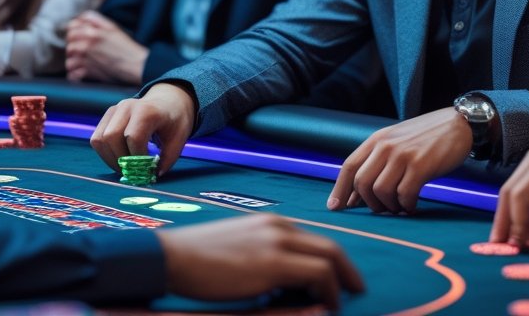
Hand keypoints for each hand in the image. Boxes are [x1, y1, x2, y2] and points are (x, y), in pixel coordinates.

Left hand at [65, 10, 147, 84]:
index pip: (72, 26)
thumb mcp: (113, 27)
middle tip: (79, 48)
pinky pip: (72, 74)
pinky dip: (74, 74)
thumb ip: (96, 20)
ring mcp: (87, 58)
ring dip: (72, 60)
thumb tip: (81, 17)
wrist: (137, 64)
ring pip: (69, 57)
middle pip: (69, 41)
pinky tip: (79, 73)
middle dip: (72, 43)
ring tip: (79, 61)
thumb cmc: (126, 46)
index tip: (75, 34)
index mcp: (93, 31)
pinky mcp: (89, 72)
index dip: (73, 29)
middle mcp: (88, 43)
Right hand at [90, 82, 195, 174]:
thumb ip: (168, 158)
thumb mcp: (180, 137)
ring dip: (110, 159)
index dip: (138, 157)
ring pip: (99, 139)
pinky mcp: (107, 117)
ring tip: (126, 167)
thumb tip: (154, 175)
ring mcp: (115, 110)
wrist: (168, 101)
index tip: (148, 167)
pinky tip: (120, 158)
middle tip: (134, 171)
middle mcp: (127, 106)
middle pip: (111, 137)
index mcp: (147, 110)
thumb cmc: (174, 120)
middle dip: (121, 160)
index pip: (133, 137)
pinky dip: (105, 153)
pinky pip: (97, 139)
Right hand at [157, 215, 363, 306]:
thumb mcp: (237, 249)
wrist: (172, 257)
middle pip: (330, 244)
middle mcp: (278, 227)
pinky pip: (318, 274)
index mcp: (270, 223)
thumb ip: (263, 257)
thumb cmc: (197, 260)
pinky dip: (329, 291)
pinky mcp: (272, 263)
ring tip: (345, 299)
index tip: (339, 278)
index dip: (331, 259)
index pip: (313, 239)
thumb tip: (285, 281)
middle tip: (356, 288)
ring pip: (329, 257)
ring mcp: (277, 242)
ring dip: (342, 281)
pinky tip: (328, 305)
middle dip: (348, 269)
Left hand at [327, 108, 471, 214]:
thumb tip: (356, 196)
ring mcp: (403, 155)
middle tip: (382, 209)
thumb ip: (378, 162)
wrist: (459, 124)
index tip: (336, 208)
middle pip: (362, 183)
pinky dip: (406, 205)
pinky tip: (413, 206)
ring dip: (389, 207)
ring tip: (400, 207)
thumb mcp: (397, 141)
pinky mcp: (421, 165)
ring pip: (381, 191)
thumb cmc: (427, 137)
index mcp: (377, 140)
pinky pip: (404, 194)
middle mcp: (386, 146)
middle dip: (368, 203)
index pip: (349, 166)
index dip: (340, 190)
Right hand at [490, 120, 528, 246]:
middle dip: (504, 222)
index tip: (519, 247)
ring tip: (512, 242)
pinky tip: (527, 225)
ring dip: (510, 215)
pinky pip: (522, 185)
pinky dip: (520, 206)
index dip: (517, 224)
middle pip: (509, 192)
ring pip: (512, 189)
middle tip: (501, 249)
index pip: (521, 197)